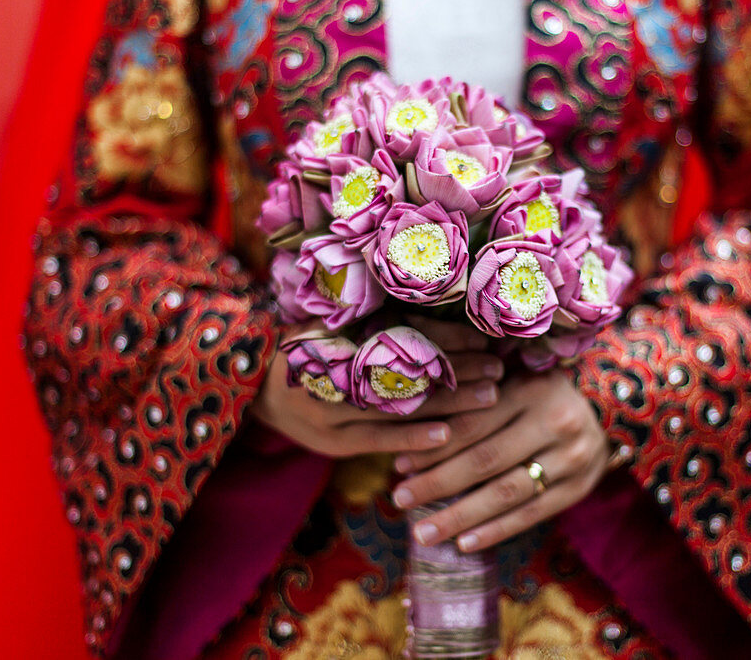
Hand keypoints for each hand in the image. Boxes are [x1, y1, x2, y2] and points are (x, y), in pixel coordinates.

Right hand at [251, 319, 503, 458]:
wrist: (252, 389)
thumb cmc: (303, 349)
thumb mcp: (330, 323)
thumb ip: (372, 318)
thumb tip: (434, 307)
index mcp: (341, 335)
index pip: (404, 336)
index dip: (446, 338)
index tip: (484, 338)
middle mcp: (336, 371)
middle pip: (408, 371)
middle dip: (457, 372)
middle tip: (499, 369)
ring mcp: (333, 411)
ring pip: (399, 407)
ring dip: (447, 405)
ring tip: (489, 399)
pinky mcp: (334, 442)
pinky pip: (379, 439)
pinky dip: (413, 438)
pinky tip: (446, 438)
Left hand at [390, 371, 607, 551]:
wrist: (604, 414)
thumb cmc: (540, 395)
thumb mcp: (512, 384)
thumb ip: (474, 401)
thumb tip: (413, 433)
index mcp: (531, 389)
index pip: (474, 422)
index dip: (434, 446)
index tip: (399, 463)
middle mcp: (554, 422)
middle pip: (486, 460)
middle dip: (438, 483)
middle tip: (400, 498)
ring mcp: (570, 458)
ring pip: (507, 493)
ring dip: (461, 516)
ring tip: (425, 533)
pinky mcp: (578, 488)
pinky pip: (531, 515)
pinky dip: (495, 531)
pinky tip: (464, 543)